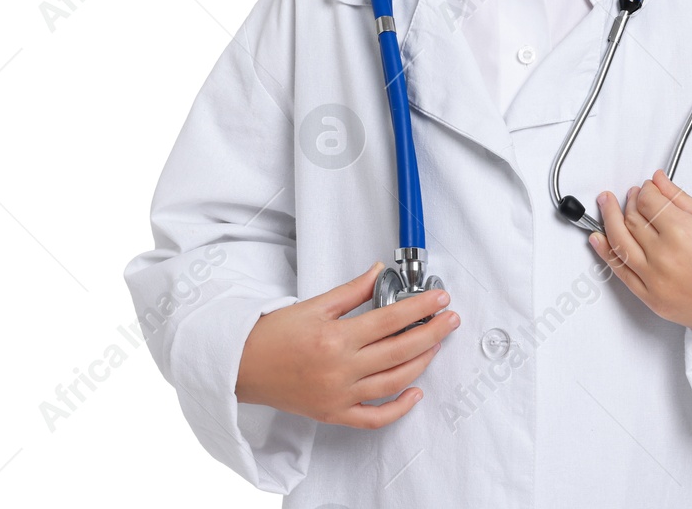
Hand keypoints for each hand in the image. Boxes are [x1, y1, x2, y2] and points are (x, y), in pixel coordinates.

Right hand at [235, 260, 458, 427]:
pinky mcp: (334, 413)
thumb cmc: (272, 335)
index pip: (391, 320)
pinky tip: (415, 393)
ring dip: (422, 363)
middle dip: (432, 332)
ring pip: (394, 381)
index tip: (439, 298)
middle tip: (450, 319)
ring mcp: (340, 394)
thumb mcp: (314, 305)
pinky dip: (398, 408)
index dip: (420, 307)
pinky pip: (374, 417)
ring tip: (435, 345)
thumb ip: (351, 291)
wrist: (241, 365)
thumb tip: (378, 273)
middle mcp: (341, 368)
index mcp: (336, 338)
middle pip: (400, 350)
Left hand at [590, 170, 691, 360]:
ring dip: (610, 220)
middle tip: (630, 194)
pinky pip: (621, 273)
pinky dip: (605, 253)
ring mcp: (655, 282)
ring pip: (620, 243)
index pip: (648, 202)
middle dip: (629, 202)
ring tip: (607, 204)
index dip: (645, 190)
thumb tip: (658, 180)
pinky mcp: (653, 302)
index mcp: (682, 234)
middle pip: (632, 220)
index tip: (648, 186)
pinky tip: (597, 238)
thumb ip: (681, 200)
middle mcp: (664, 258)